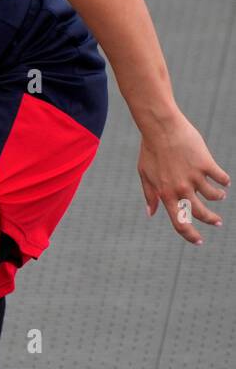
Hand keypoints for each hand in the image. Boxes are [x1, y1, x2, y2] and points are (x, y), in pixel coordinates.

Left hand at [137, 111, 228, 243]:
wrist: (160, 128)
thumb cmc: (150, 150)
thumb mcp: (144, 173)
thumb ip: (149, 194)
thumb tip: (151, 213)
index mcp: (165, 193)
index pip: (179, 222)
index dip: (190, 235)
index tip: (199, 240)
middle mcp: (181, 189)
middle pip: (200, 214)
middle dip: (211, 220)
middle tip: (217, 221)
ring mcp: (195, 177)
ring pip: (214, 196)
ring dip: (218, 196)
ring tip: (219, 194)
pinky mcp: (206, 164)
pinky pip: (221, 179)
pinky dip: (223, 181)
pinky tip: (222, 180)